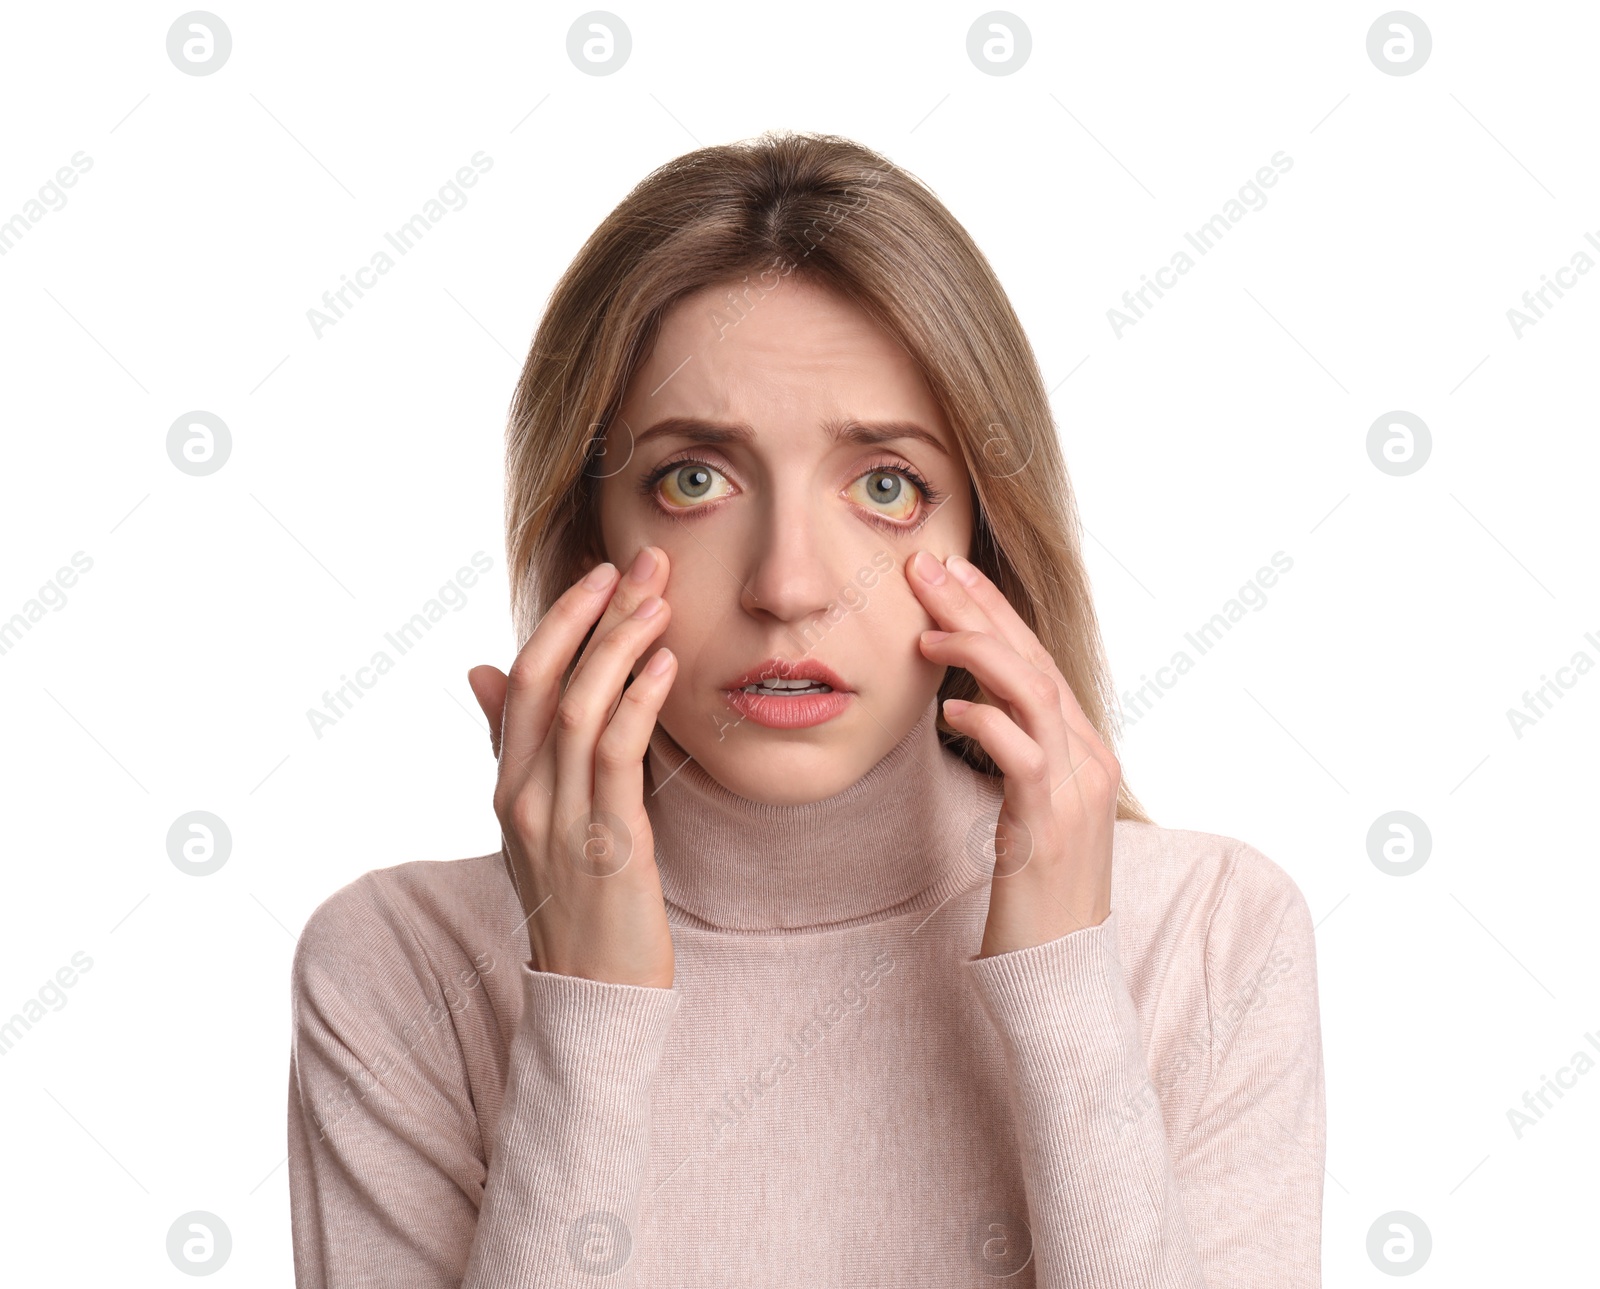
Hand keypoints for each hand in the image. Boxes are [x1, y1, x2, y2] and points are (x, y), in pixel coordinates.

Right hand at [466, 545, 677, 987]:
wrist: (594, 992)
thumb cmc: (578, 900)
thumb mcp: (535, 817)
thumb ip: (512, 743)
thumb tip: (482, 667)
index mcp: (507, 782)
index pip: (525, 678)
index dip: (561, 618)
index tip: (603, 570)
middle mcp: (522, 794)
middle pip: (547, 680)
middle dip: (592, 613)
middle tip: (640, 561)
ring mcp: (559, 820)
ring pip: (581, 710)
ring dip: (620, 646)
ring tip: (658, 598)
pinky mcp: (606, 846)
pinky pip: (615, 759)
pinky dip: (638, 704)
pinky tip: (664, 666)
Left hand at [907, 549, 1116, 958]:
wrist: (1060, 969)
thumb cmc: (1035, 893)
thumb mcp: (1028, 812)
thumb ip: (1016, 755)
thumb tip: (973, 706)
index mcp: (1085, 749)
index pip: (1038, 659)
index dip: (994, 610)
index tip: (949, 572)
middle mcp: (1090, 758)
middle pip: (1035, 660)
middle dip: (980, 606)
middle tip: (928, 567)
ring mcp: (1077, 789)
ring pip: (1034, 693)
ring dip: (979, 651)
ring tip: (927, 630)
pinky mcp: (1051, 823)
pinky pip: (1024, 754)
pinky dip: (986, 721)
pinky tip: (949, 707)